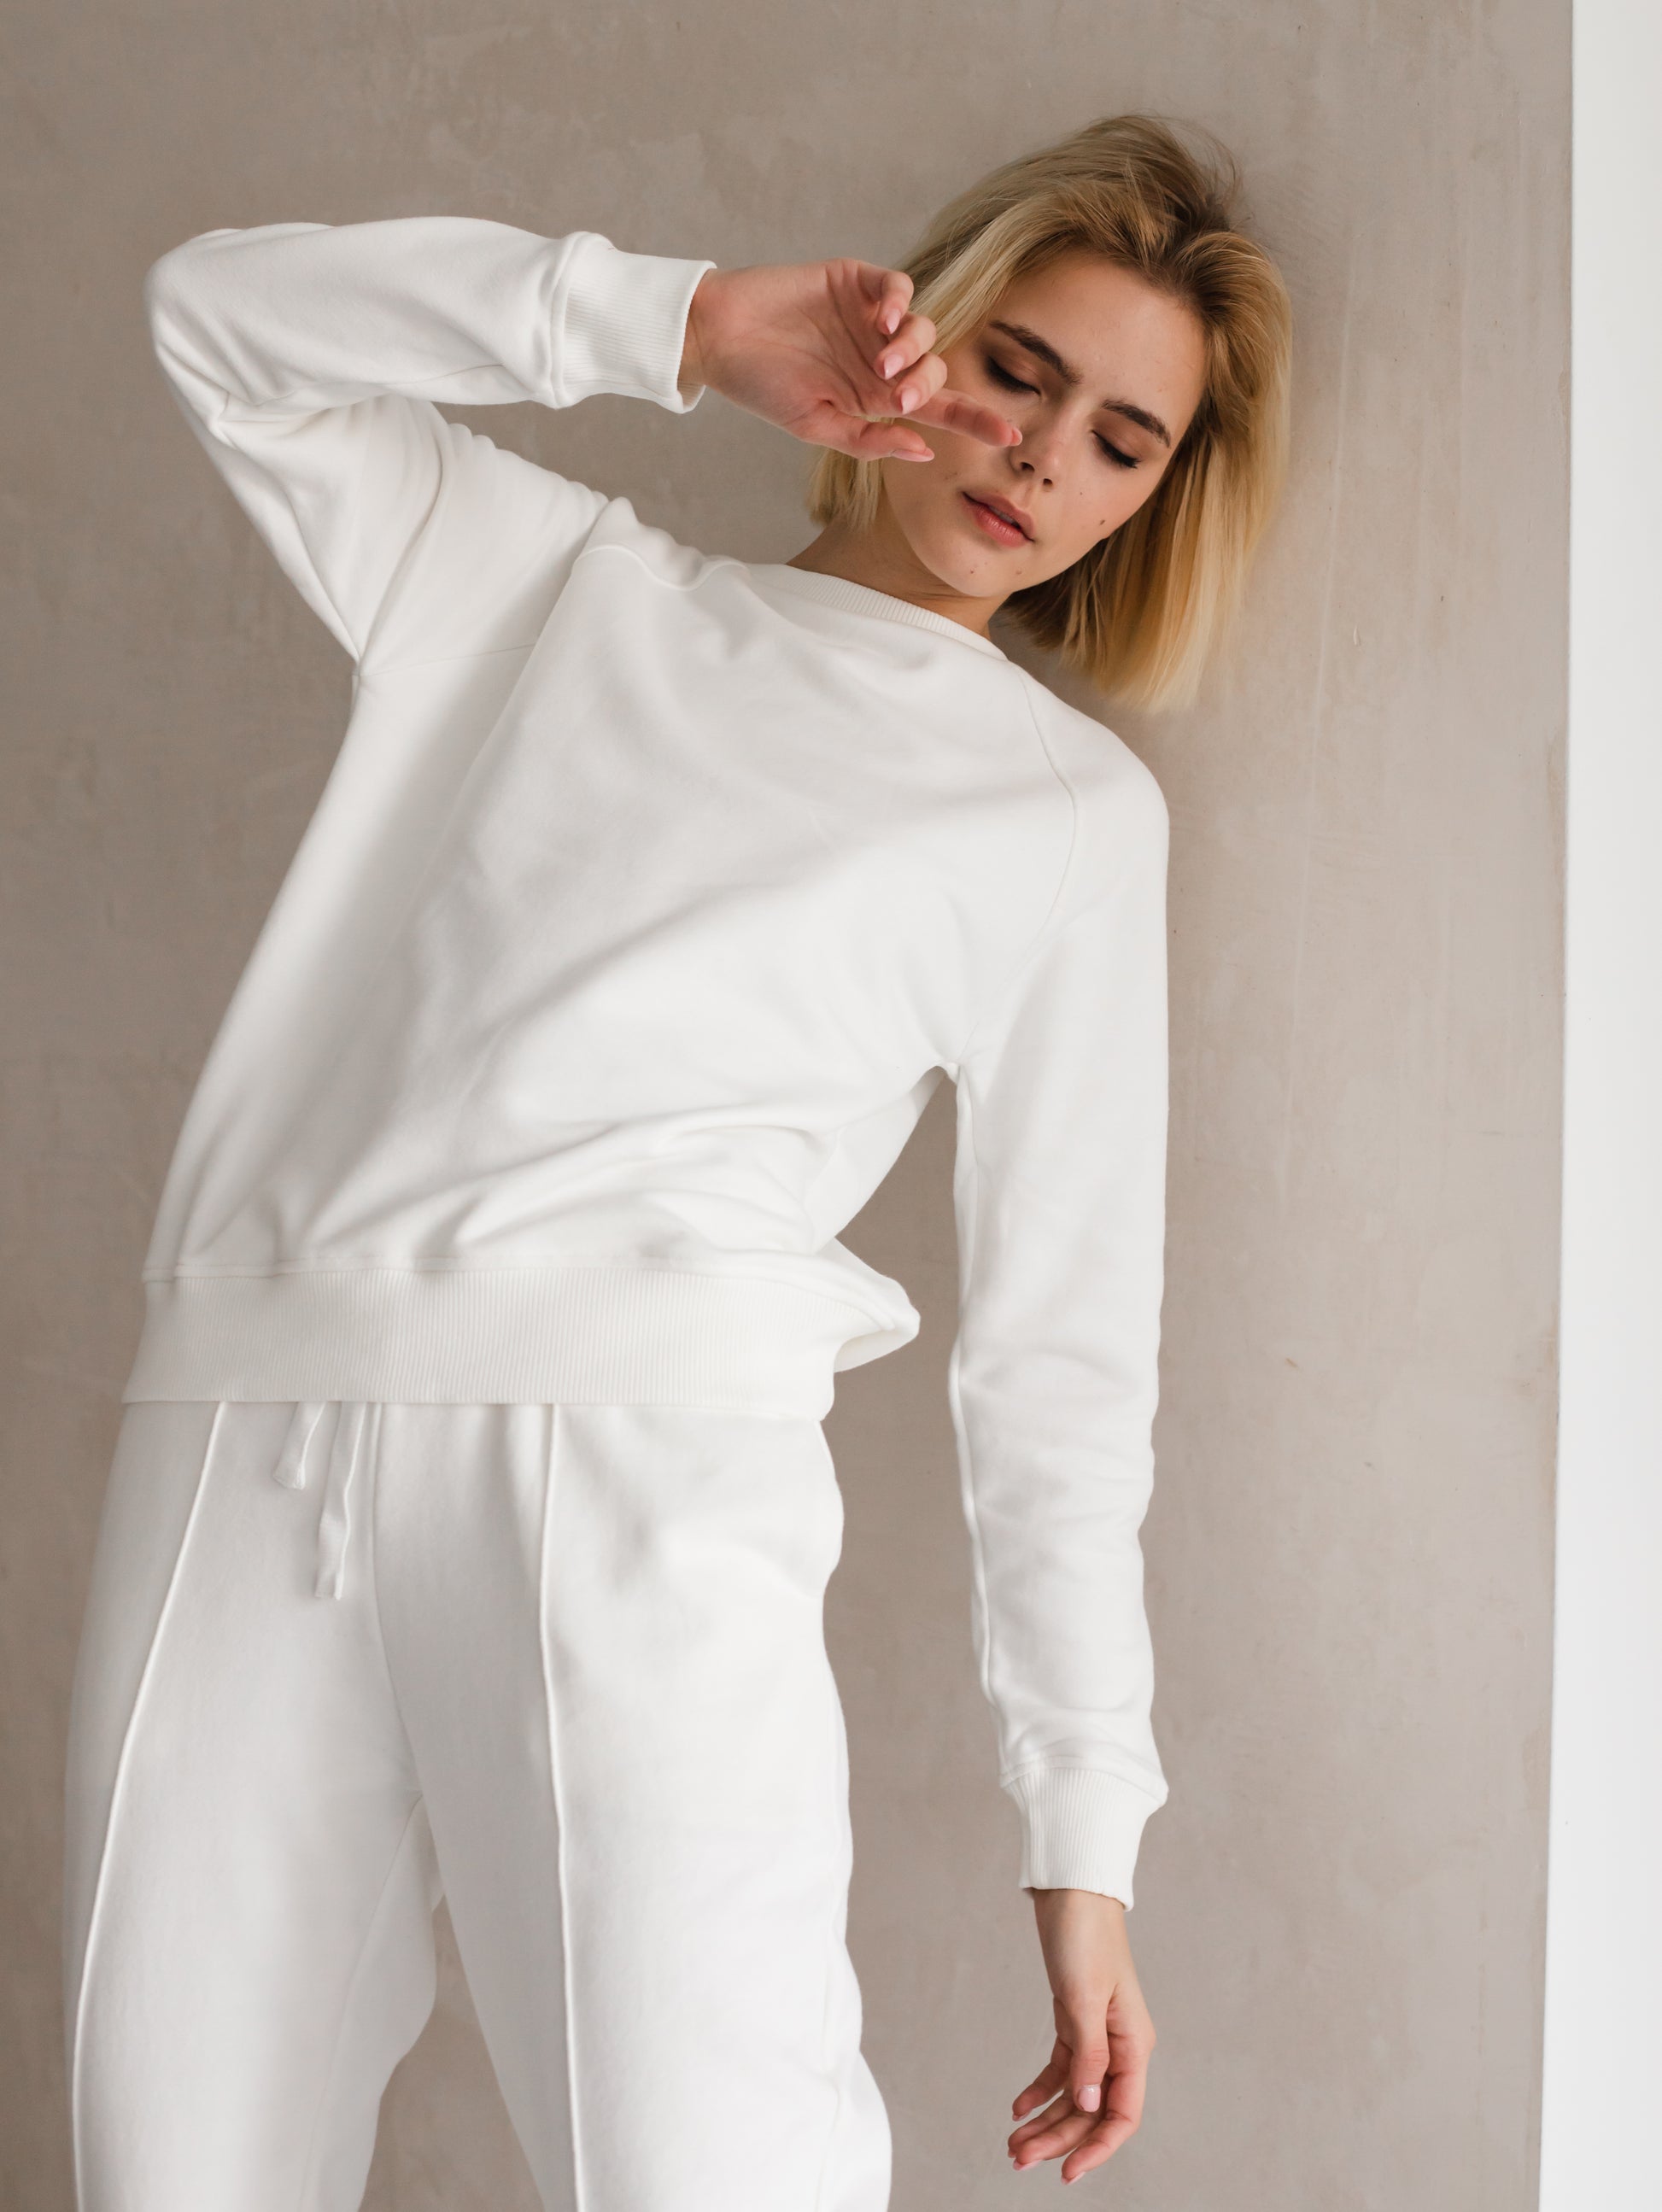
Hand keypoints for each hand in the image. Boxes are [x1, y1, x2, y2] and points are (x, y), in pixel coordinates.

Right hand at [679, 258, 1021, 462]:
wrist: (719, 337)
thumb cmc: (760, 387)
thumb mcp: (816, 425)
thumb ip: (869, 440)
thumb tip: (924, 451)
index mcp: (875, 399)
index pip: (938, 411)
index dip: (977, 420)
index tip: (1012, 438)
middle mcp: (880, 359)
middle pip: (936, 371)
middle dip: (927, 385)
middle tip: (895, 396)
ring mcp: (869, 319)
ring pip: (924, 329)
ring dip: (914, 349)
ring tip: (883, 363)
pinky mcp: (855, 281)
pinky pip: (898, 288)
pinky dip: (899, 303)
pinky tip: (881, 321)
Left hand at [1010, 1888, 1154, 2184]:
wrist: (1071, 1890)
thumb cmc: (1085, 1935)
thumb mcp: (1085, 1997)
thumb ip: (1090, 2055)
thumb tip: (1091, 2107)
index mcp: (1134, 2044)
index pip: (1122, 2114)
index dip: (1097, 2148)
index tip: (1068, 2173)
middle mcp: (1119, 2045)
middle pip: (1092, 2110)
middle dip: (1058, 2139)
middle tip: (1019, 2160)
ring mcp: (1097, 2035)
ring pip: (1075, 2094)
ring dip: (1046, 2121)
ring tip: (1013, 2144)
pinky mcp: (1074, 2021)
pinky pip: (1061, 2069)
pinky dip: (1040, 2090)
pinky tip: (1018, 2106)